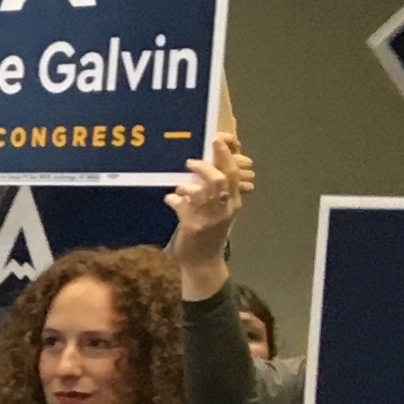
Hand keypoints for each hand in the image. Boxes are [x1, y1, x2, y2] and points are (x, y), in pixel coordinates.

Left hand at [169, 136, 251, 296]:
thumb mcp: (220, 213)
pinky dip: (173, 198)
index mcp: (233, 203)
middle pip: (220, 179)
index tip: (218, 140)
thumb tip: (204, 168)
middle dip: (207, 165)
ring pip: (202, 190)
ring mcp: (209, 218)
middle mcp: (225, 209)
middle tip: (191, 160)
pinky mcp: (193, 226)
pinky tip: (170, 198)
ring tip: (180, 184)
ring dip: (188, 183)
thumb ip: (216, 193)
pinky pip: (181, 204)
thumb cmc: (210, 235)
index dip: (226, 155)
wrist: (203, 263)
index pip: (234, 174)